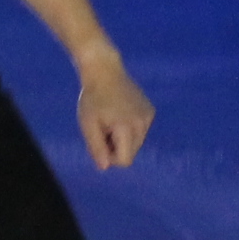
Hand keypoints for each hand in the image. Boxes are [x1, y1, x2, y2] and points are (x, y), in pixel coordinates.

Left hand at [75, 52, 156, 169]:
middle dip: (117, 148)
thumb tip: (105, 168)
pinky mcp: (150, 111)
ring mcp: (148, 117)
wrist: (105, 71)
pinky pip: (140, 131)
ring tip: (111, 120)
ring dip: (123, 139)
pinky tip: (120, 113)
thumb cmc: (92, 99)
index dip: (111, 158)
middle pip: (132, 153)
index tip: (100, 143)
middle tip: (104, 130)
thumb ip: (96, 148)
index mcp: (126, 127)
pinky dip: (130, 128)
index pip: (125, 161)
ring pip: (137, 143)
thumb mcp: (88, 125)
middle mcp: (142, 124)